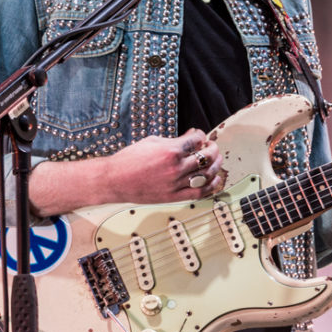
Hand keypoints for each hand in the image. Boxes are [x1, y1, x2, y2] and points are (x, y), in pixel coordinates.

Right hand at [105, 128, 224, 203]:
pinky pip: (200, 192)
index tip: (200, 135)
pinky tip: (216, 180)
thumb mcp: (152, 141)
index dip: (201, 135)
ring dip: (216, 166)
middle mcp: (176, 167)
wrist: (115, 180)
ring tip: (216, 161)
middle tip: (212, 146)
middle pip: (206, 156)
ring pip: (207, 174)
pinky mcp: (174, 196)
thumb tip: (190, 136)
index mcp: (171, 150)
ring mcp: (176, 183)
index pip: (197, 139)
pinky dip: (211, 186)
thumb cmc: (130, 159)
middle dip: (213, 148)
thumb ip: (174, 139)